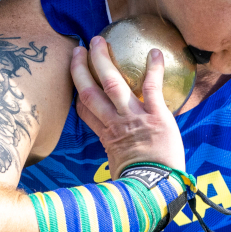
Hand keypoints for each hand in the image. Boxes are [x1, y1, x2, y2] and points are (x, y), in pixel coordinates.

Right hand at [70, 36, 185, 177]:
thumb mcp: (120, 169)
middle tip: (80, 48)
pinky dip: (154, 68)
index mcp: (107, 137)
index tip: (75, 75)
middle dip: (83, 69)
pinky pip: (152, 87)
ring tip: (99, 41)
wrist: (155, 190)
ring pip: (112, 84)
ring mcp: (134, 117)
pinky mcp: (156, 116)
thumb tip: (122, 159)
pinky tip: (154, 52)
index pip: (86, 110)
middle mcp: (116, 123)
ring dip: (103, 61)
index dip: (78, 91)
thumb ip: (120, 157)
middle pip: (91, 92)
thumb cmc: (140, 184)